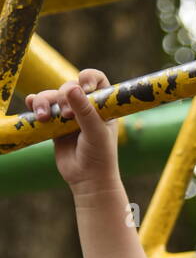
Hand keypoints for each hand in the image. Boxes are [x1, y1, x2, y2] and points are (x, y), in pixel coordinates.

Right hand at [24, 69, 119, 191]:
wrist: (88, 180)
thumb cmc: (100, 156)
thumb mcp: (96, 132)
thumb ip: (85, 110)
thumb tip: (72, 88)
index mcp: (102, 105)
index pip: (96, 80)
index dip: (88, 78)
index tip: (84, 86)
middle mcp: (86, 107)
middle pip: (69, 87)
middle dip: (64, 96)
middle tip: (67, 115)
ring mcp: (69, 116)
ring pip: (53, 97)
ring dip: (45, 101)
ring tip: (44, 117)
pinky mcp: (55, 125)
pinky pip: (43, 109)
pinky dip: (35, 105)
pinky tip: (31, 104)